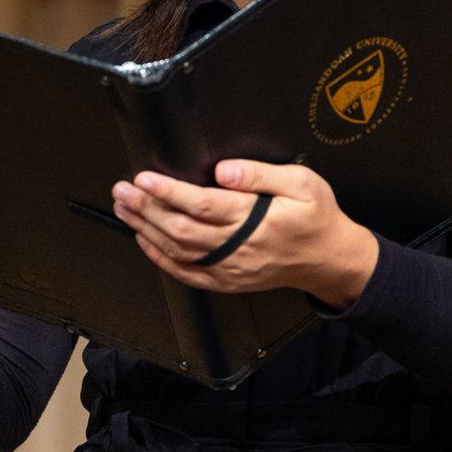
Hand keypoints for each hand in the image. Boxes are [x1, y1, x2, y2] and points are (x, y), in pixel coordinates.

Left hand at [111, 160, 378, 308]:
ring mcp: (230, 268)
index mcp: (255, 220)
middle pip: (181, 229)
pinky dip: (161, 258)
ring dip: (146, 229)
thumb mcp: (303, 182)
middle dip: (147, 208)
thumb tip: (225, 171)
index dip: (169, 192)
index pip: (202, 205)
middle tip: (122, 189)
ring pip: (178, 251)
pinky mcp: (227, 281)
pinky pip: (187, 273)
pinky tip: (145, 240)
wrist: (328, 259)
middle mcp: (238, 248)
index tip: (145, 178)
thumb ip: (261, 175)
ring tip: (124, 207)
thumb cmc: (316, 216)